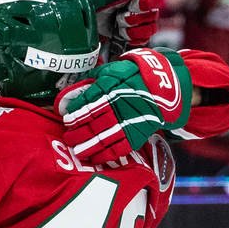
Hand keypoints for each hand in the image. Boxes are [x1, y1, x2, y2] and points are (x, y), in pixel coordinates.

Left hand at [55, 48, 191, 166]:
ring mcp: (126, 122)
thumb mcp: (112, 69)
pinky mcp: (136, 135)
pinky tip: (94, 158)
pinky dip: (104, 155)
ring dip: (87, 146)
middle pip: (91, 123)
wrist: (161, 85)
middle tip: (68, 138)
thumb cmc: (133, 76)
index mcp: (109, 89)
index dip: (74, 114)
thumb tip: (76, 90)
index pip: (86, 104)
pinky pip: (118, 149)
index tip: (67, 119)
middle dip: (77, 133)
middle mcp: (116, 106)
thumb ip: (95, 79)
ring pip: (102, 138)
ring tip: (76, 150)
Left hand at [73, 0, 167, 49]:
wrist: (80, 18)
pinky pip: (144, 37)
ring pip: (151, 22)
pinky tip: (121, 32)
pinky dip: (133, 35)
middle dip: (141, 8)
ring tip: (119, 21)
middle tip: (127, 9)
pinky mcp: (135, 33)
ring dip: (135, 23)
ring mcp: (138, 17)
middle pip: (155, 5)